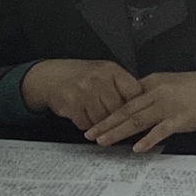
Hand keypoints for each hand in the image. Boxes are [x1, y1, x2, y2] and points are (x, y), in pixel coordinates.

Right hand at [21, 59, 141, 131]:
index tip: (140, 115)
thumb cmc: (83, 77)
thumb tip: (142, 106)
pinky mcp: (72, 104)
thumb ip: (121, 86)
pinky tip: (84, 116)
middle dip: (118, 119)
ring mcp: (85, 91)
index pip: (134, 91)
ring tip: (98, 120)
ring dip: (101, 124)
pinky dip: (87, 125)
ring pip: (103, 119)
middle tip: (119, 125)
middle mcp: (99, 78)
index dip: (138, 106)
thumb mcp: (104, 73)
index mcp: (111, 70)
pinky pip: (87, 124)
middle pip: (119, 109)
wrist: (52, 76)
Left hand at [84, 71, 195, 151]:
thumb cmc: (195, 89)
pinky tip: (136, 148)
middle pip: (125, 110)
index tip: (93, 121)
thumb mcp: (168, 83)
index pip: (124, 99)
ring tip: (103, 141)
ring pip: (137, 120)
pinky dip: (148, 139)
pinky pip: (160, 131)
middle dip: (105, 123)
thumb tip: (132, 103)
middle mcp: (156, 93)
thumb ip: (150, 92)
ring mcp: (167, 106)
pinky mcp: (180, 119)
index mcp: (151, 84)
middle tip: (89, 134)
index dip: (107, 110)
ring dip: (118, 132)